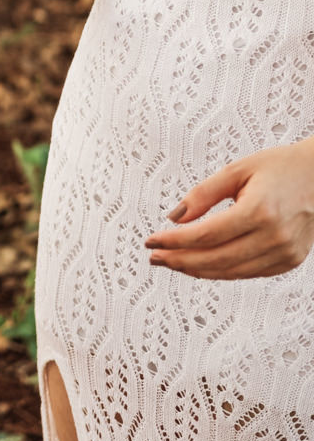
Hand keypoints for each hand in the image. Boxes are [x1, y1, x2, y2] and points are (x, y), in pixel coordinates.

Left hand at [145, 140, 313, 278]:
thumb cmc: (281, 168)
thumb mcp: (237, 170)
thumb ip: (202, 194)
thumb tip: (174, 218)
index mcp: (260, 211)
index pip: (205, 235)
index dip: (174, 241)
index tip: (151, 241)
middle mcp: (275, 237)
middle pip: (215, 259)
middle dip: (178, 260)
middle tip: (155, 257)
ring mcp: (285, 253)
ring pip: (229, 271)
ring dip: (196, 270)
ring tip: (171, 262)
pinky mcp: (289, 261)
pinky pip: (247, 273)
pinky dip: (220, 271)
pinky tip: (200, 264)